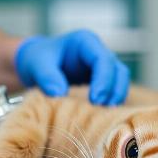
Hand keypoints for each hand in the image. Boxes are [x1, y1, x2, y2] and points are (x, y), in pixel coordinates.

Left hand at [15, 29, 129, 104]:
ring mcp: (101, 65)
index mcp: (84, 42)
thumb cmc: (37, 59)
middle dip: (112, 91)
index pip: (103, 59)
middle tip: (100, 109)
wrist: (36, 63)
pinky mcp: (101, 78)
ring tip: (104, 115)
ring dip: (115, 97)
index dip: (103, 80)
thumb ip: (47, 77)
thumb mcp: (37, 65)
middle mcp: (97, 51)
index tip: (95, 100)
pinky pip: (114, 88)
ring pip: (120, 79)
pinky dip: (111, 100)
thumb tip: (59, 93)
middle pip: (117, 70)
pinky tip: (102, 114)